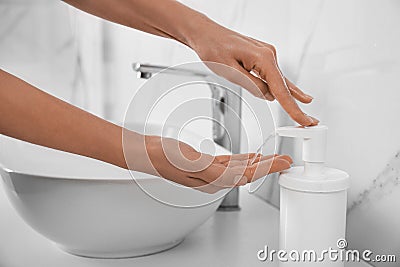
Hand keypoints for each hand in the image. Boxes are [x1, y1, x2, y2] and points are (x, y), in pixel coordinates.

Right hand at [126, 135, 291, 193]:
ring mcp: (210, 171)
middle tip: (286, 159)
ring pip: (241, 168)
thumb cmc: (164, 157)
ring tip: (274, 157)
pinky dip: (243, 158)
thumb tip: (239, 177)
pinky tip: (251, 155)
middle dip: (269, 166)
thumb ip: (215, 171)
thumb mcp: (190, 162)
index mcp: (212, 180)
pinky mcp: (206, 164)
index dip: (268, 169)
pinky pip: (230, 162)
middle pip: (248, 173)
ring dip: (259, 162)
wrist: (147, 151)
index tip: (284, 162)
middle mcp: (214, 179)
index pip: (247, 176)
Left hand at [189, 23, 318, 126]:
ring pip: (281, 81)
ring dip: (291, 98)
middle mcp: (269, 54)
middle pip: (285, 86)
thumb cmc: (213, 48)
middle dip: (297, 106)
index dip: (293, 108)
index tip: (304, 120)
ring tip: (305, 113)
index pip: (281, 89)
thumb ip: (252, 85)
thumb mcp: (230, 71)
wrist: (205, 33)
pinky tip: (294, 93)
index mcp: (263, 58)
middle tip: (310, 122)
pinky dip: (283, 87)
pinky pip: (274, 75)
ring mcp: (266, 54)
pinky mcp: (261, 56)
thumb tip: (269, 96)